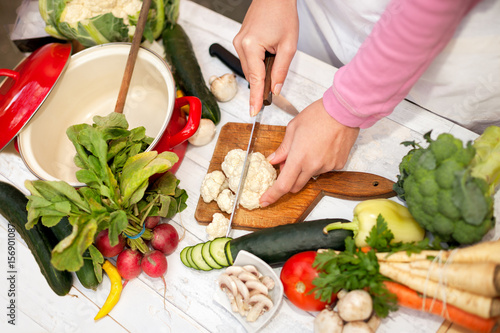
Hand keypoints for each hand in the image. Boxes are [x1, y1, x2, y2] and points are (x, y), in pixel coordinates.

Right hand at [233, 0, 297, 115]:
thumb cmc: (282, 13)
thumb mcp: (288, 45)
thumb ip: (281, 70)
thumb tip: (276, 88)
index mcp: (250, 46)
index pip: (255, 79)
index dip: (256, 98)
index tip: (254, 112)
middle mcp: (240, 44)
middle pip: (252, 75)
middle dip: (263, 83)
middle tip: (275, 88)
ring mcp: (238, 41)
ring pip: (250, 68)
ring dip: (262, 71)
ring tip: (276, 58)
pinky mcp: (241, 39)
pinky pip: (248, 59)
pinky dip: (258, 63)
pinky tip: (268, 55)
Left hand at [260, 99, 359, 206]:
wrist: (344, 110)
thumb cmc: (318, 115)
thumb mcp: (293, 128)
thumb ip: (283, 148)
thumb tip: (273, 160)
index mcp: (299, 158)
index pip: (283, 185)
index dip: (272, 195)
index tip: (264, 200)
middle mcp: (313, 166)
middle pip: (295, 186)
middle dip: (287, 181)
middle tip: (287, 164)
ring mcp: (327, 167)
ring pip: (309, 176)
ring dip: (304, 169)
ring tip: (309, 146)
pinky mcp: (338, 165)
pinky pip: (324, 169)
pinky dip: (318, 163)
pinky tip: (321, 147)